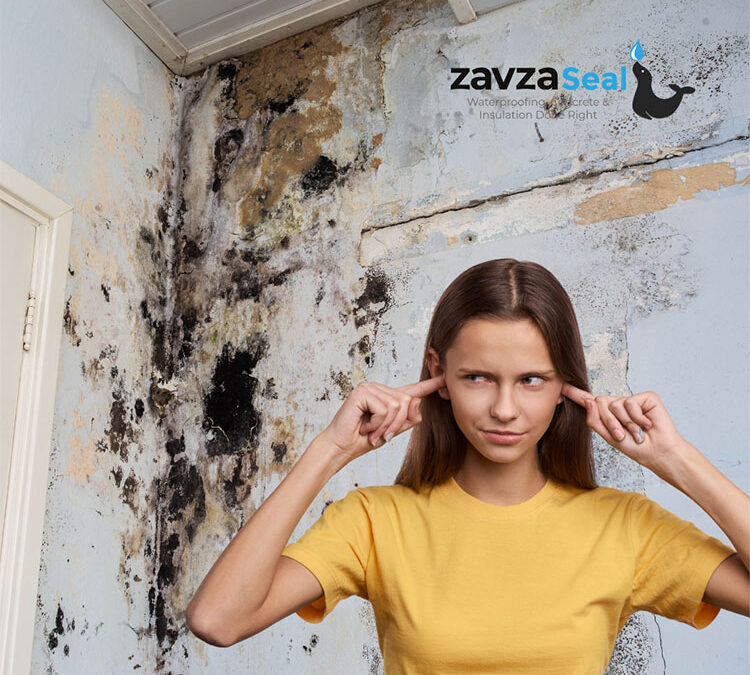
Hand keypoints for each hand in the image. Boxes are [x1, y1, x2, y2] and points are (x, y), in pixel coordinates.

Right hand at [321, 375, 445, 463]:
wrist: (341, 447)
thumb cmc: (363, 439)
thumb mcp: (392, 431)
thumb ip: (408, 419)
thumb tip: (417, 400)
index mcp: (388, 397)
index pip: (412, 389)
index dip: (430, 384)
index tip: (445, 377)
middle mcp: (379, 388)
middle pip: (406, 402)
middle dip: (396, 424)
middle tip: (380, 435)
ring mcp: (370, 387)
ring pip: (396, 406)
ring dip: (385, 426)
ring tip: (371, 431)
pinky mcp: (362, 391)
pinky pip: (384, 409)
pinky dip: (376, 423)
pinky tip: (364, 426)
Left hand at [562, 383, 687, 479]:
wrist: (658, 453)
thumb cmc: (636, 447)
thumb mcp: (609, 436)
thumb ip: (596, 420)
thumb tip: (591, 400)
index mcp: (608, 414)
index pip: (590, 402)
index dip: (576, 394)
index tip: (562, 385)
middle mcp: (619, 403)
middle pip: (600, 404)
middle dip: (610, 423)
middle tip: (623, 435)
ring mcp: (632, 399)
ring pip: (615, 405)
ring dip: (625, 424)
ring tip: (636, 432)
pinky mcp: (646, 397)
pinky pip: (630, 403)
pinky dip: (637, 418)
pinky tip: (647, 425)